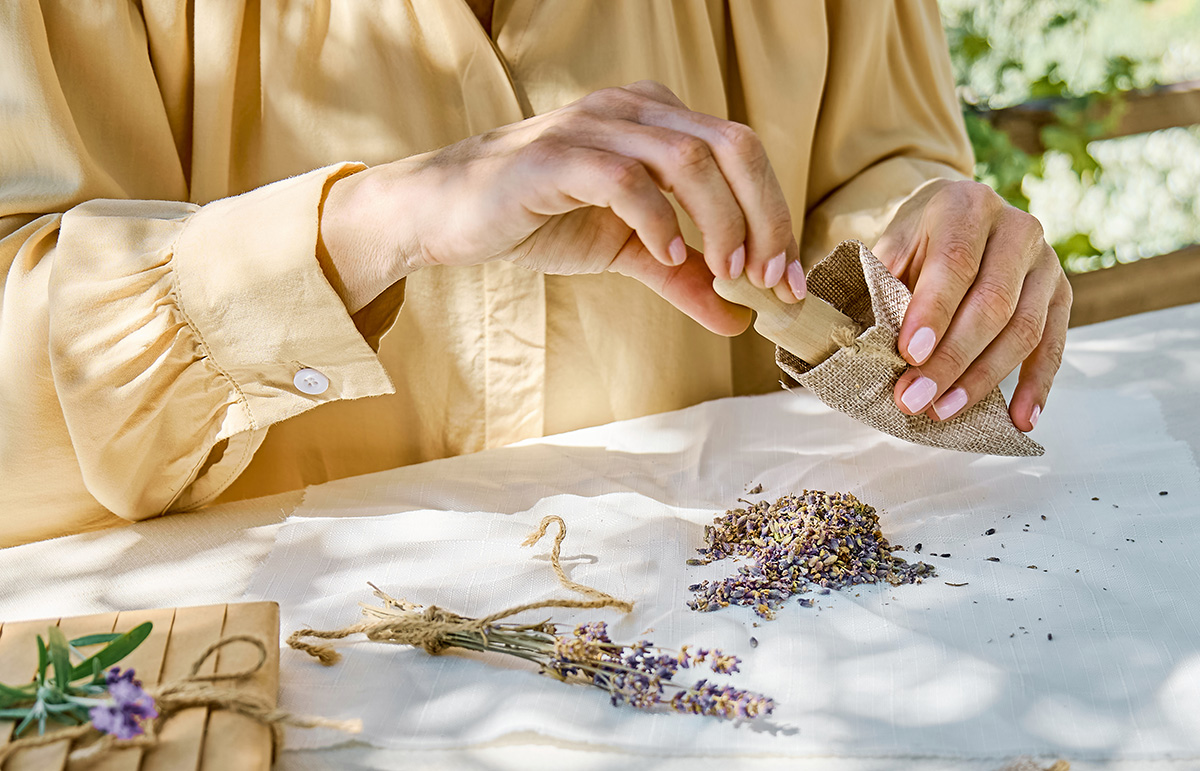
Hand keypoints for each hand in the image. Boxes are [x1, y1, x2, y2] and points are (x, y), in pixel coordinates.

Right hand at [319, 81, 805, 334]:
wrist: (449, 215)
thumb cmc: (538, 218)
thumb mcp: (626, 251)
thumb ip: (683, 276)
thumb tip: (739, 318)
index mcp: (657, 120)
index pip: (743, 152)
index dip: (776, 214)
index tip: (787, 280)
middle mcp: (633, 109)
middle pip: (732, 145)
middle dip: (764, 216)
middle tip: (769, 279)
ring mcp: (593, 126)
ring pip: (687, 157)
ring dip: (720, 221)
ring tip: (727, 273)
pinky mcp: (554, 157)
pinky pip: (623, 178)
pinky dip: (656, 219)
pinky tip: (665, 253)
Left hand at [873, 179, 1071, 431]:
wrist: (956, 220)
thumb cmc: (916, 243)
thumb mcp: (892, 250)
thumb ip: (881, 288)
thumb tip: (862, 349)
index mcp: (966, 207)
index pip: (955, 263)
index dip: (933, 313)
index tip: (909, 356)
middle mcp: (1017, 228)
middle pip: (992, 303)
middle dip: (952, 359)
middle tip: (916, 399)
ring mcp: (1046, 262)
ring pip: (1024, 329)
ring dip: (983, 379)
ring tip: (945, 411)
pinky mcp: (1060, 294)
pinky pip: (1054, 345)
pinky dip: (1036, 386)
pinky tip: (1018, 419)